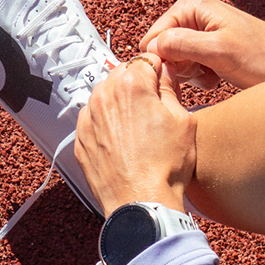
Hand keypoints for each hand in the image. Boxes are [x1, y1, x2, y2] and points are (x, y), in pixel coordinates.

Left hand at [74, 58, 195, 215]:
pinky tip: (124, 143)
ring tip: (138, 129)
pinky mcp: (81, 138)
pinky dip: (106, 124)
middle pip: (123, 75)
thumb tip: (164, 75)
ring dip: (120, 104)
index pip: (146, 60)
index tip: (165, 83)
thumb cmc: (164, 169)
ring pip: (106, 96)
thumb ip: (171, 89)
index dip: (160, 71)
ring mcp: (89, 118)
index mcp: (132, 85)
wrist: (141, 203)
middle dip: (138, 86)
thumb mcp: (184, 121)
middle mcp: (104, 96)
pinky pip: (94, 120)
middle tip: (154, 109)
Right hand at [139, 0, 264, 94]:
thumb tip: (149, 47)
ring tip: (215, 72)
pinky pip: (190, 66)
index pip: (153, 37)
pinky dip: (202, 76)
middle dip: (181, 67)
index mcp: (191, 4)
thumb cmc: (258, 57)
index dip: (166, 59)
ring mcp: (199, 30)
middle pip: (163, 49)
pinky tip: (219, 75)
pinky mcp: (207, 46)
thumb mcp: (216, 51)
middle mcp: (192, 13)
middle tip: (205, 70)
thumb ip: (179, 45)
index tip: (190, 68)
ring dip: (192, 74)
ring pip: (175, 61)